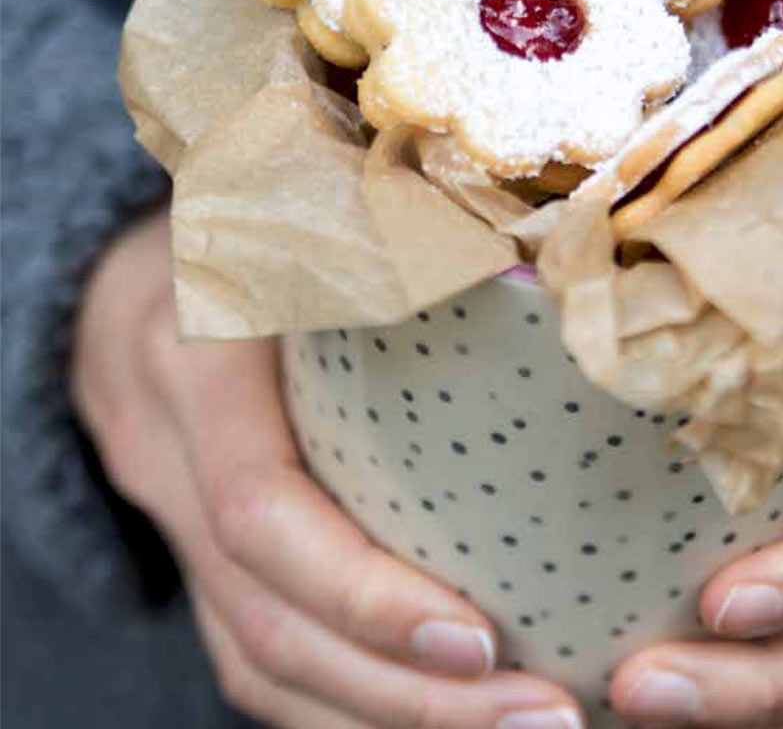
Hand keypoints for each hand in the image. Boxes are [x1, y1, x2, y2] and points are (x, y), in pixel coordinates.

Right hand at [73, 208, 582, 728]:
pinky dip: (349, 699)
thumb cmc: (247, 227)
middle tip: (544, 717)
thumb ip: (391, 241)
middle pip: (270, 623)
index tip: (483, 640)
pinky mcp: (201, 556)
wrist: (126, 279)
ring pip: (263, 662)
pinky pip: (259, 653)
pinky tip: (440, 710)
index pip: (260, 509)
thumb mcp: (301, 210)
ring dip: (389, 718)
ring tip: (520, 728)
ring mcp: (175, 523)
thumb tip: (552, 274)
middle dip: (405, 695)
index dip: (363, 591)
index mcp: (199, 362)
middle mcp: (172, 460)